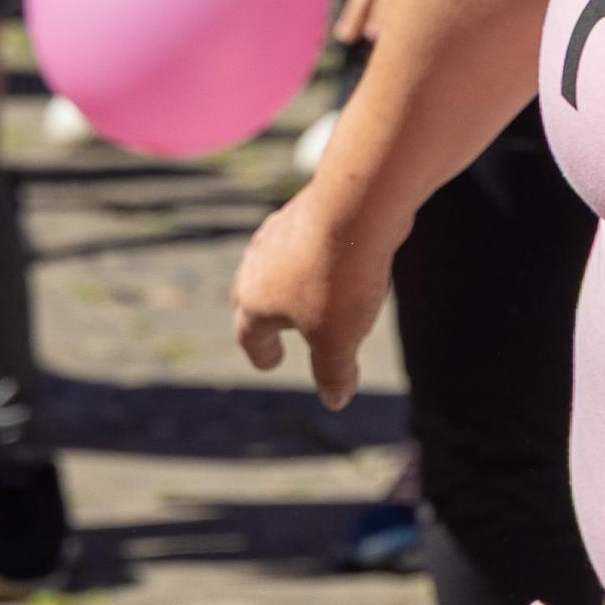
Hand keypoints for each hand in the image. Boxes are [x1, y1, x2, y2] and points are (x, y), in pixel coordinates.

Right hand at [229, 179, 395, 407]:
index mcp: (255, 301)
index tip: (270, 364)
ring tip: (299, 289)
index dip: (261, 354)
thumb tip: (335, 399)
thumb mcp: (340, 339)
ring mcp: (278, 232)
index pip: (250, 336)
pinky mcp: (304, 209)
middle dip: (259, 315)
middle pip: (250, 294)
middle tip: (267, 325)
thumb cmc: (340, 280)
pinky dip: (307, 254)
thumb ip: (334, 372)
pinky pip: (300, 239)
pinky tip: (330, 255)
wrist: (355, 206)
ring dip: (282, 280)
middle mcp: (257, 264)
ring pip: (272, 261)